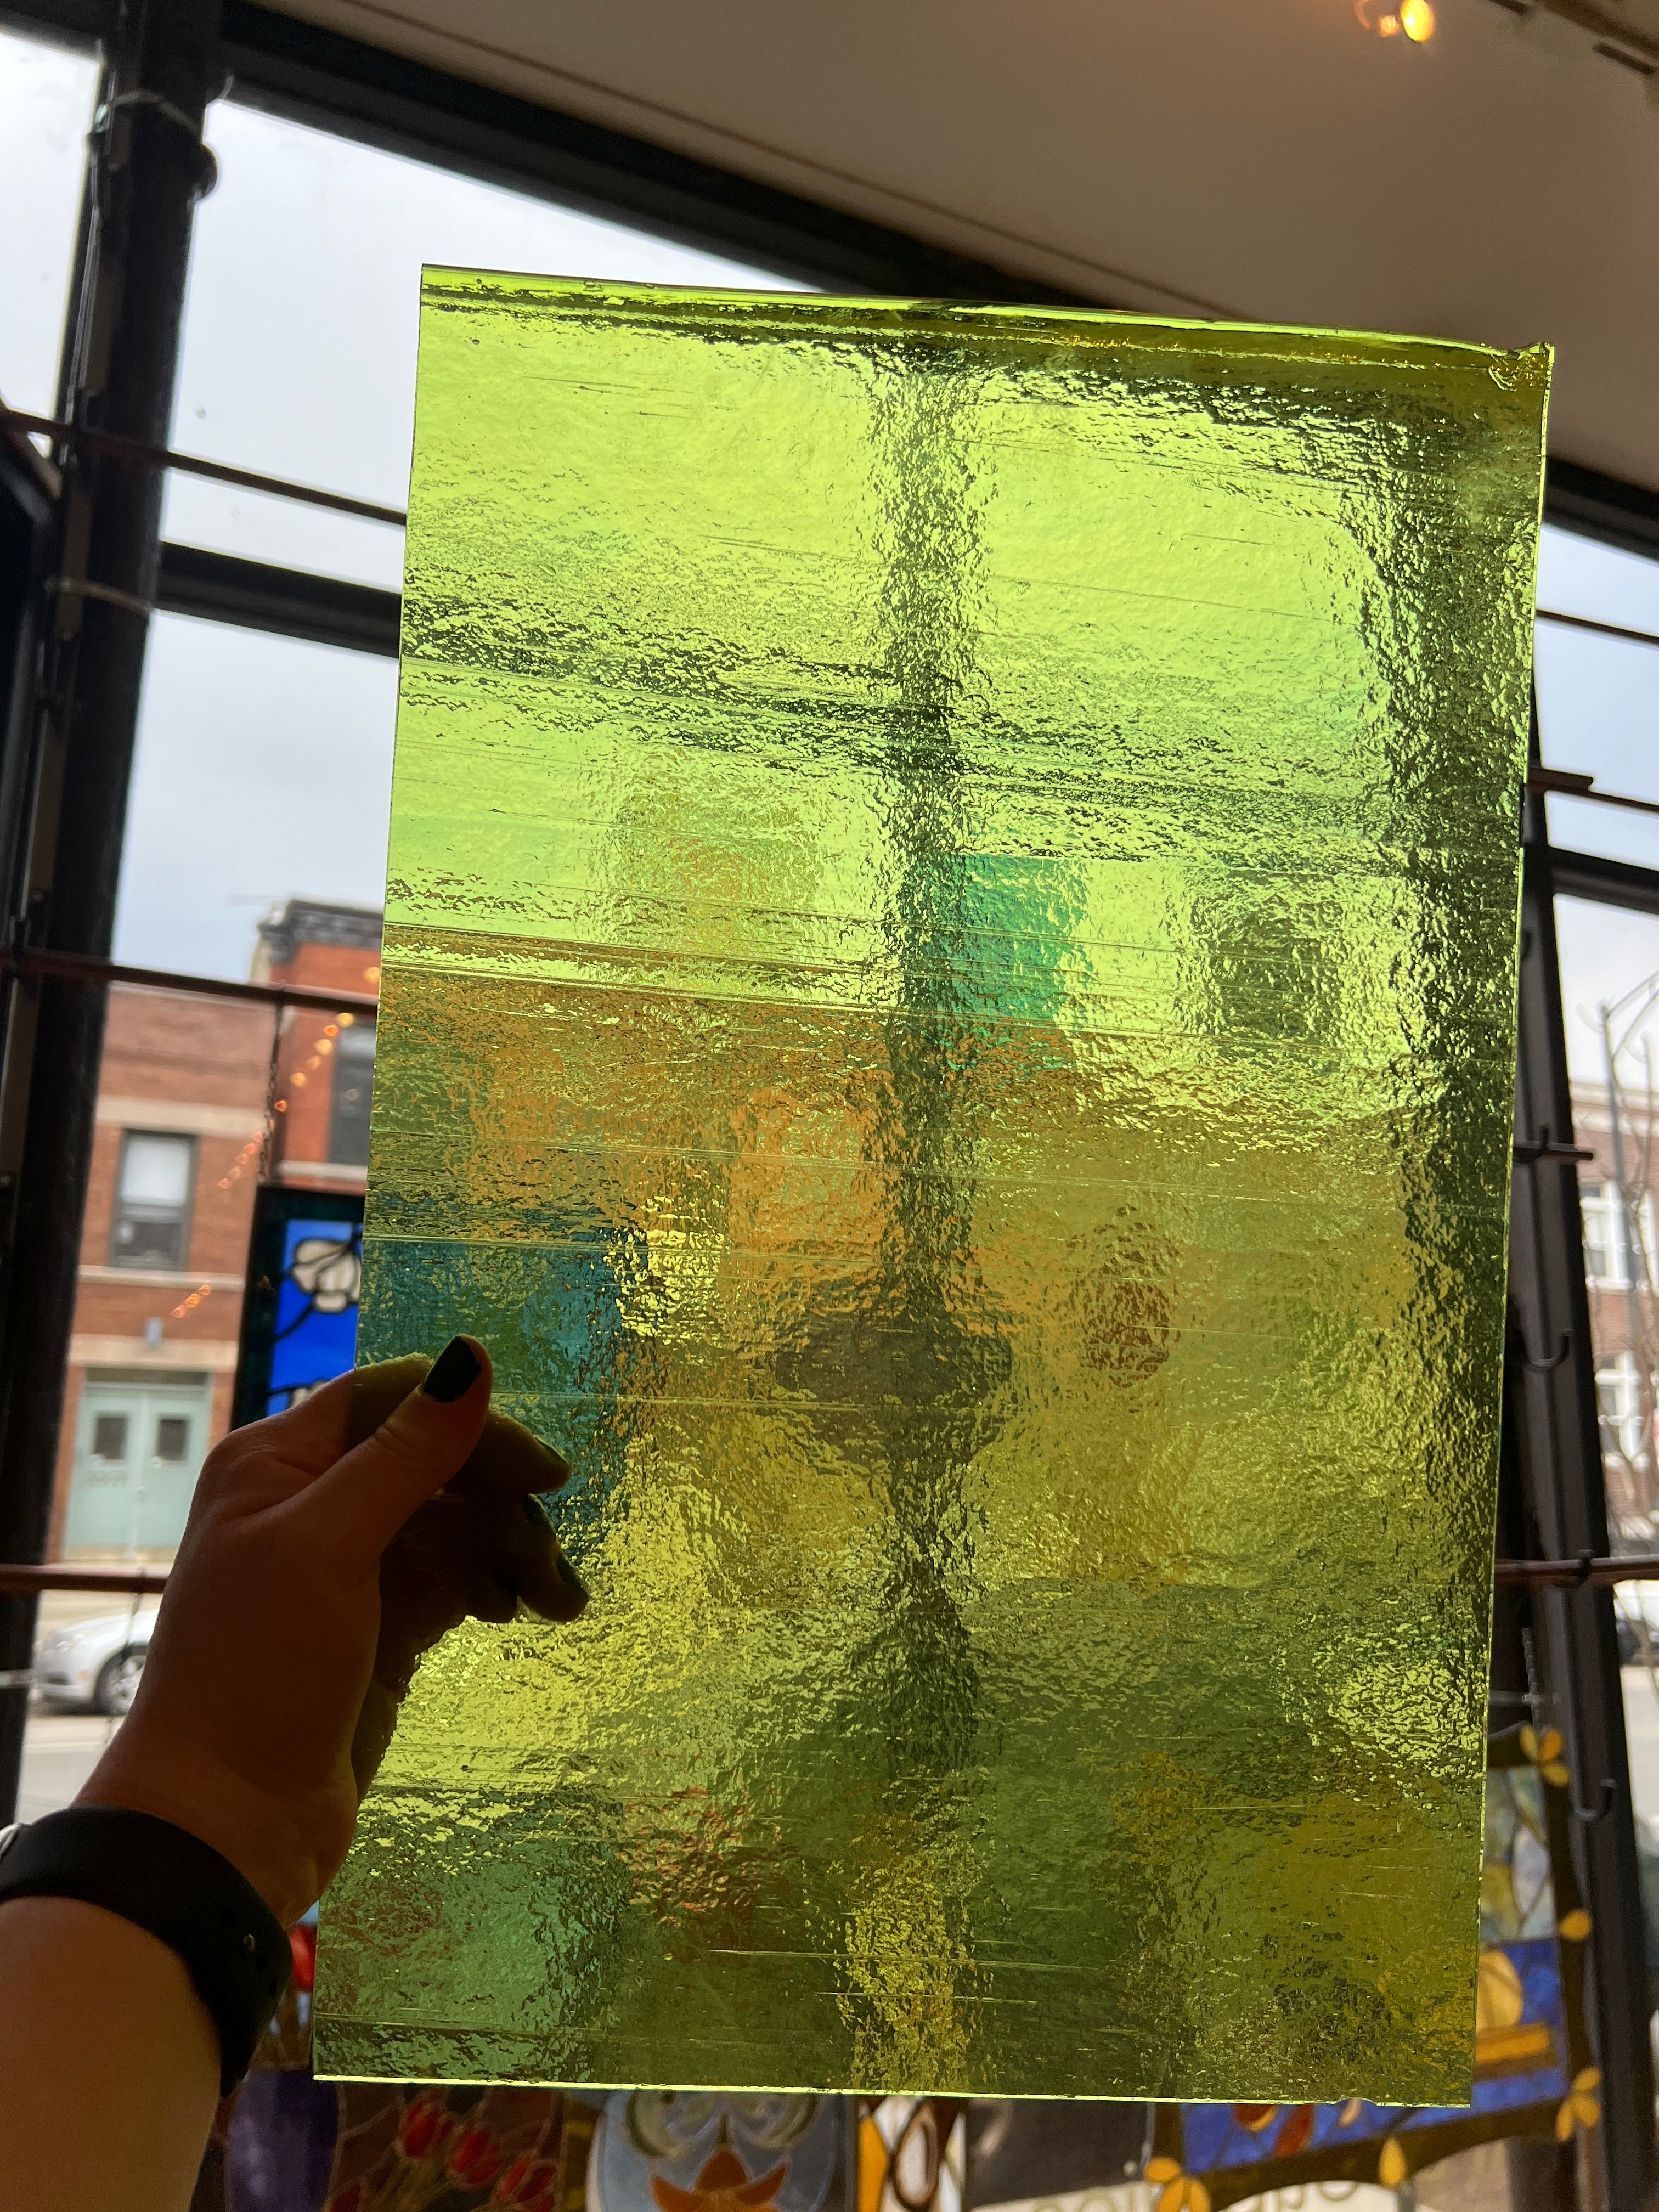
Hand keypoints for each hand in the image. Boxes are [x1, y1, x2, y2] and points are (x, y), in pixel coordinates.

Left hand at [75, 1339, 585, 1925]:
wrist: (226, 1821)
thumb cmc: (259, 1670)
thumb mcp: (328, 1547)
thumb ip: (405, 1453)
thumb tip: (472, 1355)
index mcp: (278, 1462)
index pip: (395, 1401)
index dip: (473, 1424)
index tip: (545, 1475)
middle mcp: (311, 1501)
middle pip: (435, 1464)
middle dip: (501, 1503)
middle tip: (550, 1562)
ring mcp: (348, 1567)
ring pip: (453, 1525)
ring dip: (510, 1551)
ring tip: (556, 1603)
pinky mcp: (379, 1627)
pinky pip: (451, 1580)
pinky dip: (491, 1586)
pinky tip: (520, 1613)